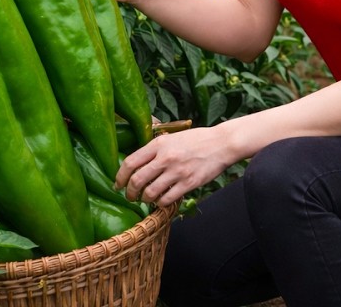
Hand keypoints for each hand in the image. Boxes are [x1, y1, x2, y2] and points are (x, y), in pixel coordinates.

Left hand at [115, 126, 232, 206]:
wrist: (221, 143)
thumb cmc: (196, 140)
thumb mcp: (173, 137)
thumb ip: (155, 148)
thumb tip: (137, 163)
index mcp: (159, 144)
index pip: (130, 163)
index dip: (120, 177)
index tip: (118, 184)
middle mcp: (165, 158)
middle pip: (137, 180)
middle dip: (130, 192)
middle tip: (131, 196)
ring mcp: (177, 172)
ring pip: (150, 193)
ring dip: (145, 199)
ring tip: (147, 199)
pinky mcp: (188, 183)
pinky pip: (167, 199)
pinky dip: (161, 203)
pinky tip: (162, 200)